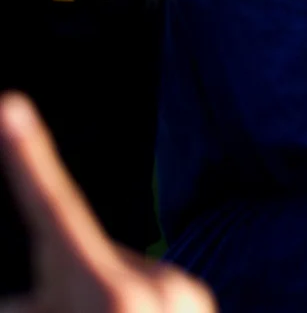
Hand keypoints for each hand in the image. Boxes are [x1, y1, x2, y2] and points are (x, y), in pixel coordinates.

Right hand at [0, 92, 215, 312]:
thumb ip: (31, 305)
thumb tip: (15, 295)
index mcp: (110, 293)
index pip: (56, 211)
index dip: (29, 159)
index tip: (11, 104)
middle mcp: (152, 284)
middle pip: (76, 264)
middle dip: (59, 295)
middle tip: (80, 311)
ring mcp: (182, 292)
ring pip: (108, 278)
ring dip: (94, 304)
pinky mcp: (198, 298)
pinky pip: (144, 290)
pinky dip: (128, 308)